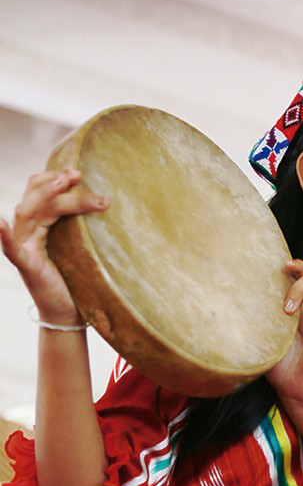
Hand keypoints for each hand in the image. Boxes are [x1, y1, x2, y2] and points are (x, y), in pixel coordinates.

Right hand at [0, 169, 109, 324]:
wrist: (71, 312)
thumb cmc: (79, 278)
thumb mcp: (83, 245)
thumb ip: (85, 224)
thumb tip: (109, 199)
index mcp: (41, 224)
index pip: (40, 191)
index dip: (54, 177)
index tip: (79, 173)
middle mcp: (28, 232)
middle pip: (36, 198)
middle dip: (56, 183)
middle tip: (78, 175)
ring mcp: (24, 248)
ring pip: (26, 213)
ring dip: (45, 195)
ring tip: (64, 183)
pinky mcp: (26, 266)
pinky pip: (12, 249)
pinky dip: (5, 235)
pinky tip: (0, 222)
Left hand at [266, 259, 302, 409]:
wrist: (297, 390)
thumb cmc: (282, 366)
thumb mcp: (266, 341)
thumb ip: (260, 323)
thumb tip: (240, 309)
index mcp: (299, 310)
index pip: (299, 282)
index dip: (294, 272)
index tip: (284, 266)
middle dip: (301, 282)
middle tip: (289, 289)